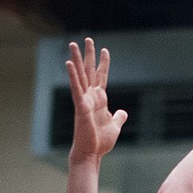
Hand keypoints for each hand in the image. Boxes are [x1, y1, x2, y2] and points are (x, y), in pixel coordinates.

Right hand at [66, 38, 127, 160]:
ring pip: (80, 76)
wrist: (92, 154)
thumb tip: (123, 112)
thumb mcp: (115, 126)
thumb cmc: (100, 142)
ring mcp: (84, 100)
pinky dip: (73, 76)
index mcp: (99, 100)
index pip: (101, 77)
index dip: (103, 63)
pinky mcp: (80, 106)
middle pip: (89, 71)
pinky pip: (76, 88)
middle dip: (89, 55)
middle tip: (87, 39)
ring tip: (73, 44)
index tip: (105, 50)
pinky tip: (69, 64)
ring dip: (77, 59)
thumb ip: (118, 117)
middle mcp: (90, 97)